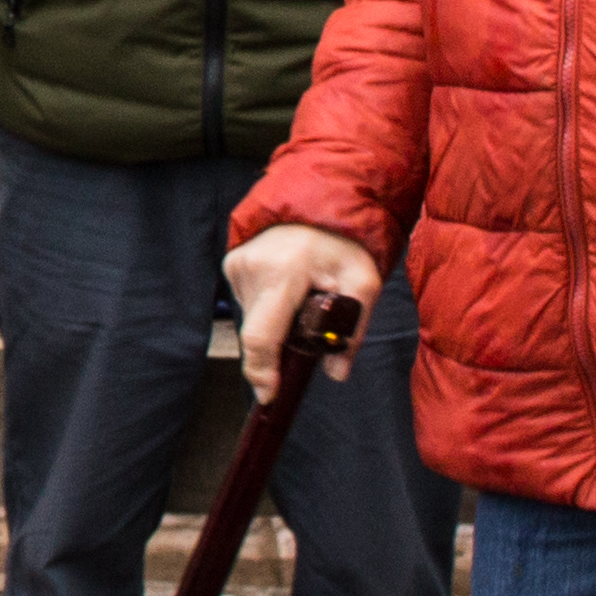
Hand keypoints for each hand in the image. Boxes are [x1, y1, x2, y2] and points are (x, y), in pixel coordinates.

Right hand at [222, 222, 379, 402]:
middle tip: (307, 328)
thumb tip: (337, 372)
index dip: (263, 372)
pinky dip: (267, 306)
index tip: (269, 395)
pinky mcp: (231, 263)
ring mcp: (237, 264)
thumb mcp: (363, 283)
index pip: (261, 336)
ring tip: (301, 297)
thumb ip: (353, 330)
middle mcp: (252, 268)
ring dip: (275, 322)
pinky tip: (287, 288)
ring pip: (252, 318)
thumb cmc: (344, 242)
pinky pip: (248, 302)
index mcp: (283, 273)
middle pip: (257, 332)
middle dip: (279, 344)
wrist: (319, 200)